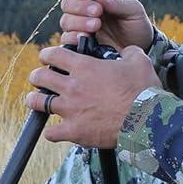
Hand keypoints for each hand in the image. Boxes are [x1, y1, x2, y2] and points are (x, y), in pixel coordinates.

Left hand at [26, 45, 161, 148]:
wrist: (147, 120)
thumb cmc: (144, 90)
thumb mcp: (139, 61)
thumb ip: (129, 52)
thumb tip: (127, 51)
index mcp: (84, 66)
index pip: (53, 54)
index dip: (47, 55)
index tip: (48, 58)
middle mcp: (72, 86)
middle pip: (39, 77)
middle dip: (37, 76)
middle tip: (41, 79)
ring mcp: (71, 110)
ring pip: (37, 102)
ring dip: (35, 100)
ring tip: (38, 101)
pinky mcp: (74, 131)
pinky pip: (51, 132)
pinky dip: (52, 132)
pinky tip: (56, 130)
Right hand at [58, 0, 155, 52]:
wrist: (141, 52)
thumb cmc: (136, 26)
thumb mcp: (133, 11)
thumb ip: (116, 2)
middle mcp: (82, 11)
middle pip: (67, 3)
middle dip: (80, 6)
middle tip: (97, 12)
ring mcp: (78, 29)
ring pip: (65, 21)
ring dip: (79, 22)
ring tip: (97, 26)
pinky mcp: (78, 46)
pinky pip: (66, 40)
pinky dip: (73, 38)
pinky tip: (86, 38)